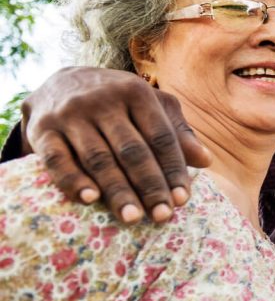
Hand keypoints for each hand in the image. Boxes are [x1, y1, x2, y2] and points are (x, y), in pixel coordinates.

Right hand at [22, 66, 212, 222]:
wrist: (57, 82)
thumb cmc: (116, 101)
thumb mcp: (149, 105)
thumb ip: (177, 131)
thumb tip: (206, 161)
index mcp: (136, 92)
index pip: (161, 136)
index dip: (173, 169)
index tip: (183, 199)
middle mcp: (103, 100)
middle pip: (132, 149)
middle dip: (150, 185)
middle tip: (163, 215)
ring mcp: (71, 115)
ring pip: (98, 158)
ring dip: (117, 190)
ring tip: (133, 217)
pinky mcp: (42, 130)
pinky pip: (57, 160)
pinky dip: (73, 180)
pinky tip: (89, 200)